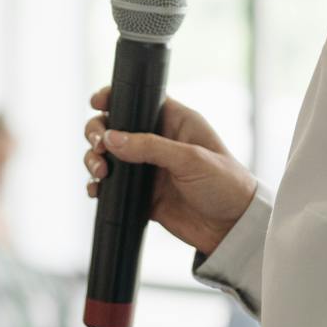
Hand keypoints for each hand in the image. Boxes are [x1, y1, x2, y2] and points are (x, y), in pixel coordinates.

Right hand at [82, 87, 258, 256]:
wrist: (233, 228)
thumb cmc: (225, 185)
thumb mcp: (190, 159)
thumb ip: (149, 146)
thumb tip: (111, 138)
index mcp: (175, 122)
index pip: (138, 100)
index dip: (114, 97)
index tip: (96, 103)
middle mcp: (158, 141)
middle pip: (115, 127)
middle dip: (98, 133)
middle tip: (99, 147)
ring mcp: (148, 168)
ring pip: (108, 156)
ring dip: (94, 160)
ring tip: (100, 171)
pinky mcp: (142, 194)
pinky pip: (111, 186)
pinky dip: (98, 187)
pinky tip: (97, 190)